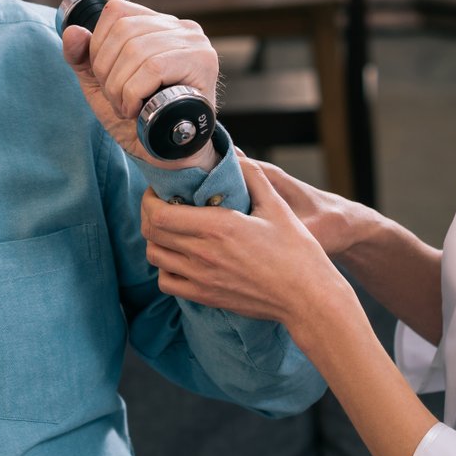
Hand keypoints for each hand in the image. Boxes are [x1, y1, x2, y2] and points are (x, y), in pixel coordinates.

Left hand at [61, 0, 219, 169]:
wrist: (169, 156)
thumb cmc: (140, 119)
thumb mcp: (101, 86)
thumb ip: (82, 59)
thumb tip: (72, 31)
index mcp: (159, 25)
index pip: (116, 11)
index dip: (99, 45)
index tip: (106, 78)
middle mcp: (181, 28)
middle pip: (123, 31)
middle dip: (108, 72)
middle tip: (117, 99)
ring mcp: (195, 44)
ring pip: (136, 50)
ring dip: (120, 88)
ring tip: (128, 108)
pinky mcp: (202, 63)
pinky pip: (153, 68)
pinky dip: (134, 94)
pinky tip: (138, 111)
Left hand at [140, 155, 355, 326]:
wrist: (306, 296)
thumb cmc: (296, 251)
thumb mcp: (277, 206)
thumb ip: (253, 177)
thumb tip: (235, 158)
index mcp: (217, 227)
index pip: (159, 213)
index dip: (151, 198)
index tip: (160, 190)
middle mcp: (202, 253)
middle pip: (151, 232)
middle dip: (150, 213)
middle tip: (163, 204)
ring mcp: (201, 278)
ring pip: (155, 256)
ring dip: (156, 239)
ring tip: (172, 229)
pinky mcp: (205, 296)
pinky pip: (166, 282)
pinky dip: (165, 267)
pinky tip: (180, 258)